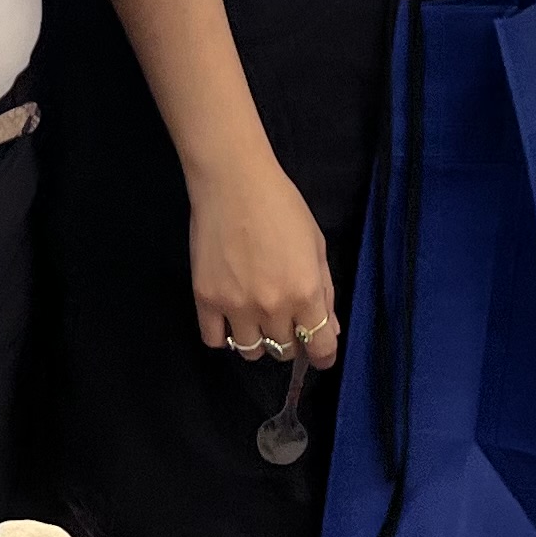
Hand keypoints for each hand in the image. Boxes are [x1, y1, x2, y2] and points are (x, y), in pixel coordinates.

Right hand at [187, 154, 340, 369]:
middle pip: (285, 351)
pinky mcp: (205, 299)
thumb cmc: (281, 206)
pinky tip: (229, 315)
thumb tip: (329, 330)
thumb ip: (325, 292)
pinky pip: (214, 340)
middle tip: (284, 315)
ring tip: (255, 315)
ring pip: (251, 352)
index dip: (323, 355)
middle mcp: (272, 307)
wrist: (233, 181)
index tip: (319, 351)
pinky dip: (224, 335)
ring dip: (258, 339)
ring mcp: (236, 306)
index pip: (320, 349)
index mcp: (305, 293)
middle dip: (290, 338)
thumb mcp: (316, 245)